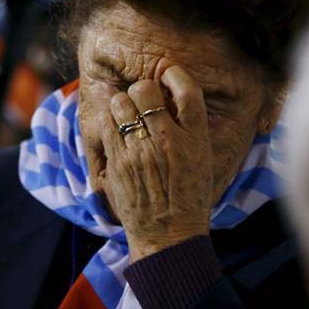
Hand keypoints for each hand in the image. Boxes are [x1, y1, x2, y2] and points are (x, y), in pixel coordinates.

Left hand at [98, 66, 214, 261]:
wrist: (169, 234)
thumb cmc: (189, 197)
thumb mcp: (202, 158)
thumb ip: (189, 127)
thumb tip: (170, 99)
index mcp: (195, 138)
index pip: (187, 90)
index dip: (174, 74)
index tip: (168, 74)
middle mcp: (168, 139)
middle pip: (146, 89)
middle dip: (142, 90)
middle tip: (142, 101)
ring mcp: (140, 150)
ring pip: (121, 102)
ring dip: (122, 103)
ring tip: (126, 115)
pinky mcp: (118, 161)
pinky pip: (106, 123)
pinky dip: (108, 119)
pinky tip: (114, 127)